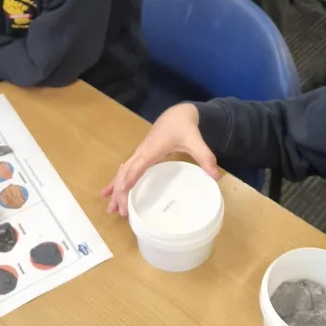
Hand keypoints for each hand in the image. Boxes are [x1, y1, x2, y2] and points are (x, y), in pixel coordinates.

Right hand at [101, 103, 219, 215]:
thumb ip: (205, 157)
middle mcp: (142, 152)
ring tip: (111, 210)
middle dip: (120, 192)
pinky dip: (117, 182)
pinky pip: (125, 170)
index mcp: (153, 149)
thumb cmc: (185, 126)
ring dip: (115, 190)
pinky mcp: (140, 155)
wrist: (178, 113)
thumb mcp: (196, 140)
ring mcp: (139, 153)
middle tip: (120, 212)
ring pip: (122, 173)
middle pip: (125, 173)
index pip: (138, 166)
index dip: (129, 180)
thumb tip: (216, 176)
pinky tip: (109, 192)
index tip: (123, 196)